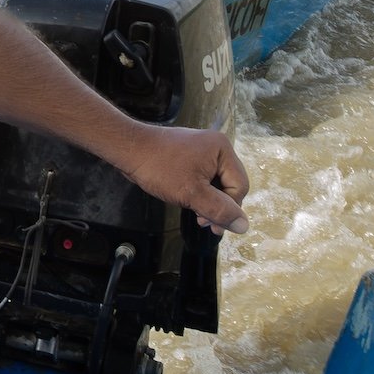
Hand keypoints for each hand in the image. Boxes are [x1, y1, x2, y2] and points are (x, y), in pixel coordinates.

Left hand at [117, 126, 250, 235]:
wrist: (128, 149)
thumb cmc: (159, 168)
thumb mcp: (192, 193)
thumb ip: (219, 210)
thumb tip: (244, 226)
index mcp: (222, 149)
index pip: (239, 186)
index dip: (230, 208)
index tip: (213, 225)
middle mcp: (216, 147)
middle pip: (230, 185)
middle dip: (219, 206)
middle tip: (204, 223)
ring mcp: (202, 151)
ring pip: (215, 184)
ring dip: (208, 202)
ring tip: (197, 216)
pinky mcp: (189, 157)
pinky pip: (203, 179)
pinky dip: (199, 193)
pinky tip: (190, 203)